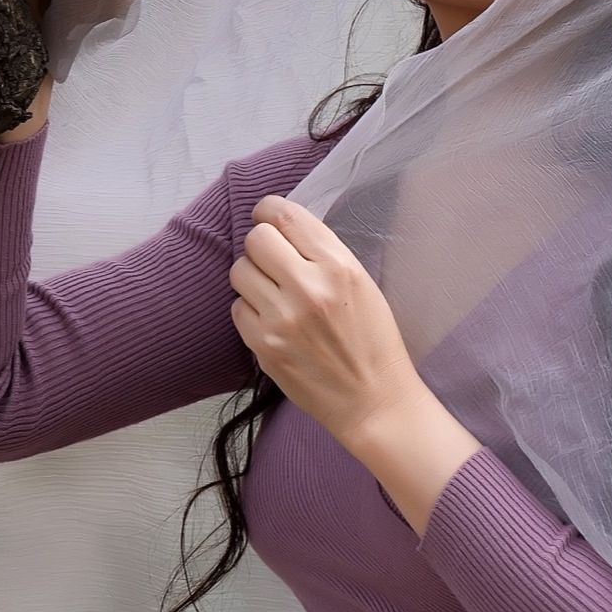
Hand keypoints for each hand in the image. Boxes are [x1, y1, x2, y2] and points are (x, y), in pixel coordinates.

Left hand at [230, 195, 421, 450]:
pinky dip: (250, 311)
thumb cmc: (373, 341)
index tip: (267, 218)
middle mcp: (308, 287)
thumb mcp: (362, 284)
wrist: (373, 400)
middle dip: (262, 247)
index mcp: (339, 266)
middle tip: (273, 262)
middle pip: (256, 239)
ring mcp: (281, 317)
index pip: (285, 216)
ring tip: (273, 294)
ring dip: (253, 278)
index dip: (269, 211)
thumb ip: (324, 255)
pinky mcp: (263, 345)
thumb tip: (282, 228)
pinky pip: (238, 308)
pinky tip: (273, 322)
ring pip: (240, 271)